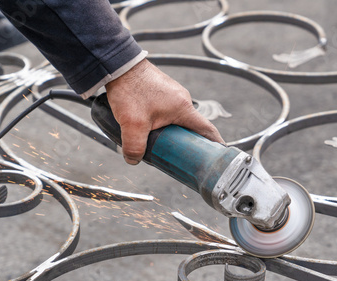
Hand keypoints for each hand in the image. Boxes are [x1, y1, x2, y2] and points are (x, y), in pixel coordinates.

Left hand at [105, 58, 224, 164]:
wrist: (118, 65)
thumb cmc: (130, 89)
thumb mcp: (132, 124)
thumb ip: (134, 146)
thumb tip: (134, 160)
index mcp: (183, 108)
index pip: (207, 129)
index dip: (214, 144)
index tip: (218, 155)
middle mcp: (182, 99)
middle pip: (191, 127)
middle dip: (187, 143)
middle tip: (180, 157)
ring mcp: (172, 94)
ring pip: (177, 119)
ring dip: (171, 132)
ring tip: (160, 143)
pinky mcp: (161, 91)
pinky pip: (167, 111)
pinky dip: (162, 122)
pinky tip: (148, 127)